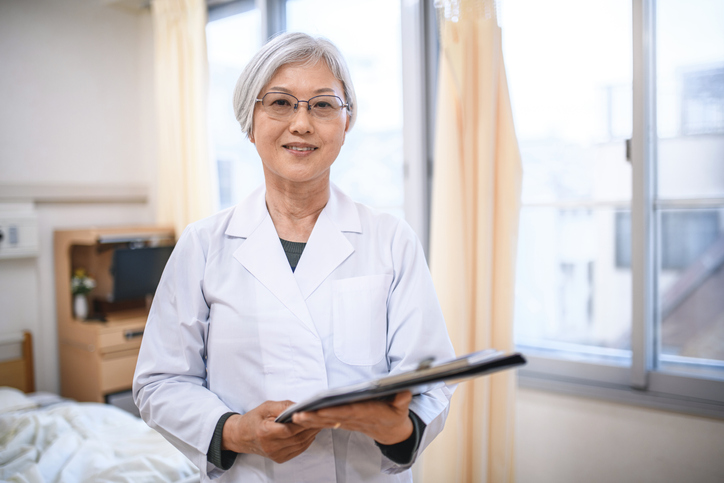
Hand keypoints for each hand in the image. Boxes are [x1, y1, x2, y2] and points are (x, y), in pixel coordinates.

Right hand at [222, 400, 320, 463]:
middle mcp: (270, 446)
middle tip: (322, 417)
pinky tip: (311, 432)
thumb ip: (283, 406)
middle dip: (312, 427)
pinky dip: (307, 441)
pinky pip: (298, 450)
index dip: (303, 422)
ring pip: (300, 445)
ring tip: (319, 423)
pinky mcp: (279, 458)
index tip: (314, 413)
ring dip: (312, 434)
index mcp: (265, 432)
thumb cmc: (254, 419)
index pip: (290, 429)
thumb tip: (300, 406)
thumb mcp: (266, 407)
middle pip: (297, 437)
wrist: (242, 436)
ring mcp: (275, 455)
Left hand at [291, 391, 413, 444]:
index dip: (334, 412)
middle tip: (298, 415)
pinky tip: (301, 419)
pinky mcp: (344, 423)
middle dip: (315, 417)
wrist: (393, 432)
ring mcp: (348, 422)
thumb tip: (404, 391)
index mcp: (367, 413)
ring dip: (310, 420)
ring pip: (327, 421)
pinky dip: (314, 421)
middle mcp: (354, 418)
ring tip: (294, 417)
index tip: (321, 410)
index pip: (348, 412)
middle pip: (332, 417)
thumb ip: (402, 399)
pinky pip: (327, 423)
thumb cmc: (396, 415)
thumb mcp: (402, 407)